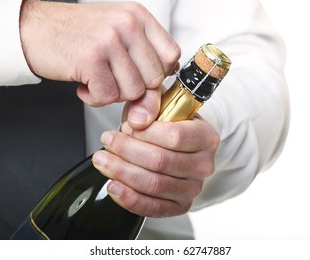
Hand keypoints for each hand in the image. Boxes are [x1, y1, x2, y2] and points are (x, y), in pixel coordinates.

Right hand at [19, 0, 179, 105]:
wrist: (34, 29)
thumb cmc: (77, 35)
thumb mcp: (117, 42)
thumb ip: (140, 71)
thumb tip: (150, 111)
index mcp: (138, 16)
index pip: (171, 56)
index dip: (157, 74)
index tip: (139, 76)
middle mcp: (127, 24)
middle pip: (154, 79)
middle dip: (133, 88)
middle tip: (112, 78)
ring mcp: (109, 40)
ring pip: (133, 91)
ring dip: (112, 94)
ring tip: (97, 79)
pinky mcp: (91, 58)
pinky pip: (108, 96)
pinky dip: (95, 98)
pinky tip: (85, 84)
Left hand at [92, 90, 219, 216]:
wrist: (180, 143)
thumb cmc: (170, 123)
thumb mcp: (161, 102)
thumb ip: (149, 101)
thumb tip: (137, 120)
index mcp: (206, 137)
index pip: (174, 137)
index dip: (144, 133)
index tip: (125, 126)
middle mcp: (203, 165)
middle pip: (160, 162)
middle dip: (126, 151)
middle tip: (107, 140)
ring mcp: (193, 188)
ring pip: (154, 185)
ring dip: (122, 173)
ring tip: (103, 160)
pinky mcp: (180, 206)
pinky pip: (153, 208)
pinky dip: (130, 199)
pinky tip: (113, 186)